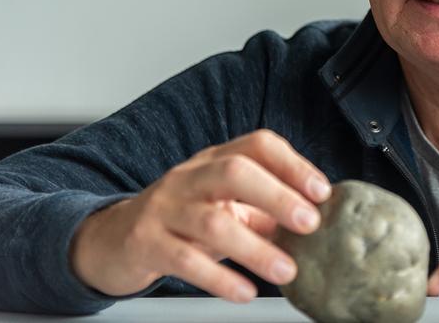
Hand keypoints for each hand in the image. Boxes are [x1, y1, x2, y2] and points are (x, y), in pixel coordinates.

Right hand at [69, 129, 331, 302]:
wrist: (116, 238)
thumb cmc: (183, 219)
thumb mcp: (224, 204)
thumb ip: (265, 209)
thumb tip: (317, 220)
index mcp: (215, 161)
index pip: (258, 145)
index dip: (293, 165)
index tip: (323, 192)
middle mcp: (190, 177)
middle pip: (235, 171)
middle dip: (277, 195)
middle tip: (310, 224)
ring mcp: (165, 208)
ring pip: (212, 221)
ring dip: (255, 249)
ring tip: (287, 271)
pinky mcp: (146, 242)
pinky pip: (184, 260)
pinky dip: (219, 279)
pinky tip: (245, 292)